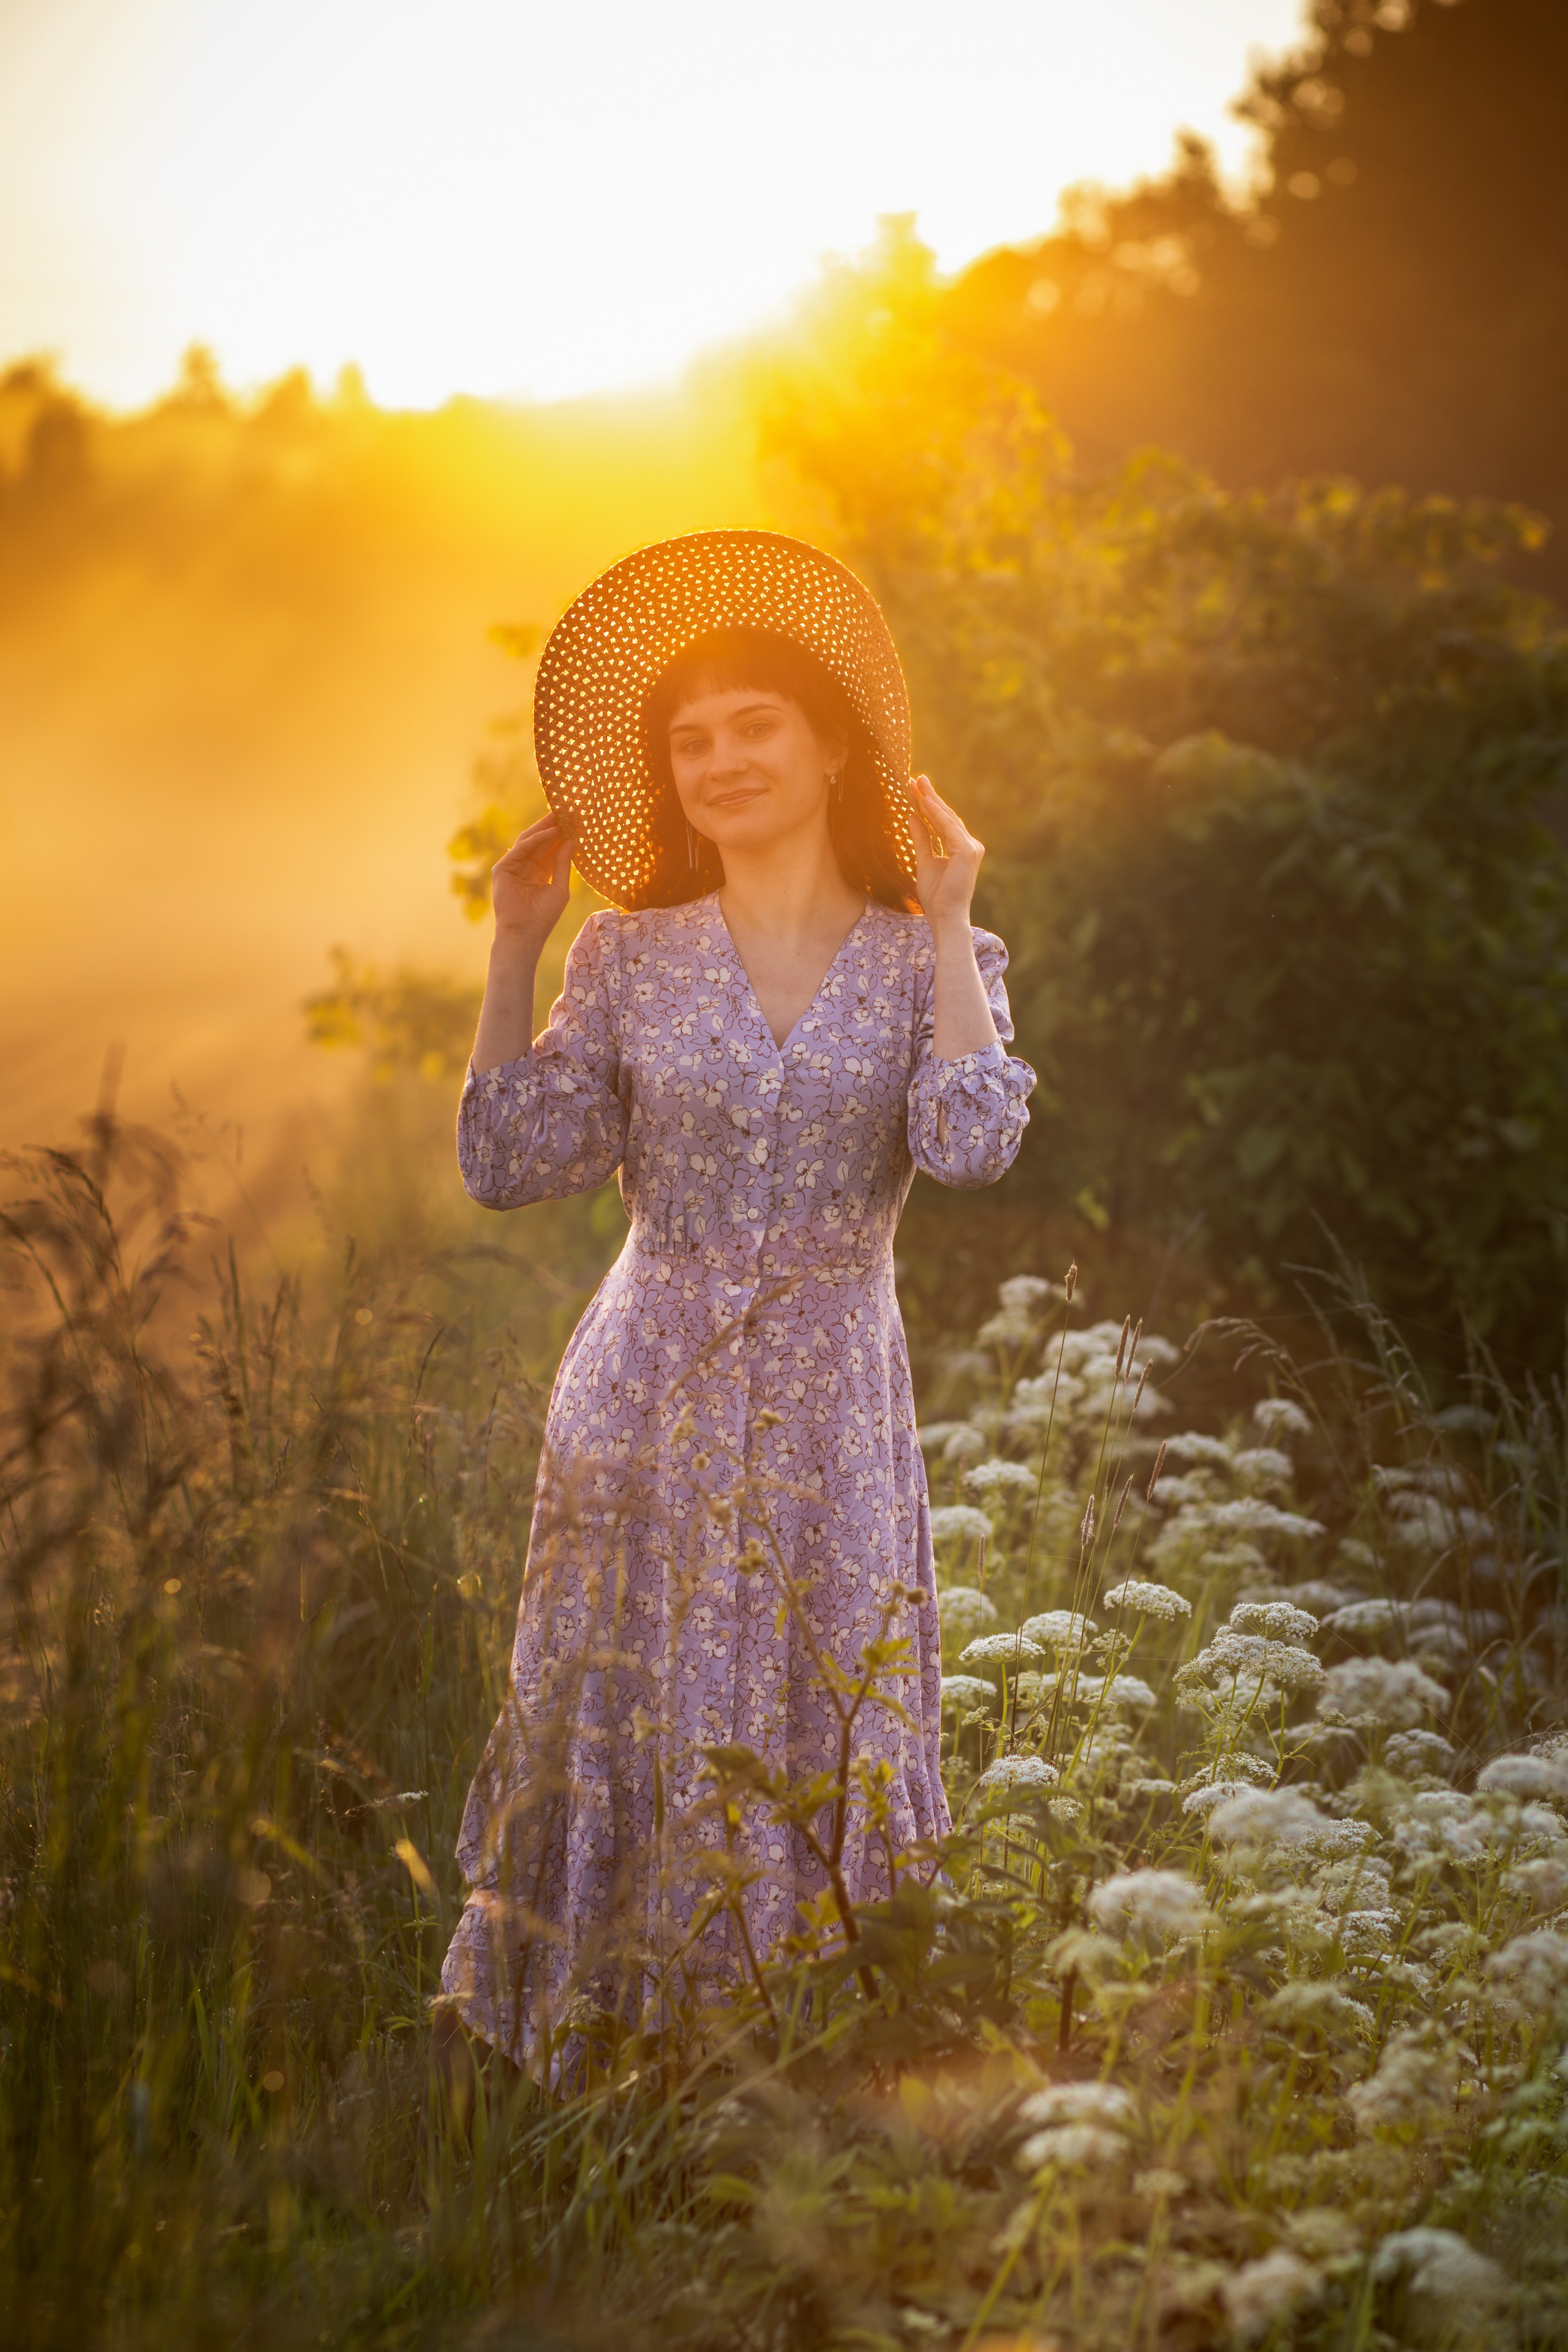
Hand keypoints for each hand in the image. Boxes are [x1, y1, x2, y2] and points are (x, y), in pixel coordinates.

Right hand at [492, 815, 572, 953]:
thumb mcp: (560, 887)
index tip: (577, 821)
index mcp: (539, 873)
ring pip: (530, 841)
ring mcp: (513, 867)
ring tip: (562, 815)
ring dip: (545, 827)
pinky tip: (552, 831)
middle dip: (554, 826)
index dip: (563, 835)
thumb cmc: (543, 916)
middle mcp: (525, 867)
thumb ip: (563, 863)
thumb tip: (572, 839)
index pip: (551, 849)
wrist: (525, 933)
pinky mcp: (503, 868)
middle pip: (540, 842)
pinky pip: (521, 848)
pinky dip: (536, 839)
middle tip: (569, 810)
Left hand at [910, 776, 983, 932]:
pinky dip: (936, 814)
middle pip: (945, 816)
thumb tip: (912, 816)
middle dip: (930, 797)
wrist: (945, 916)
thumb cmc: (936, 896)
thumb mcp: (924, 861)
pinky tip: (925, 801)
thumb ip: (921, 838)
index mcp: (961, 849)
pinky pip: (948, 828)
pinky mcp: (967, 851)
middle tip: (916, 778)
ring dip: (931, 800)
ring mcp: (971, 847)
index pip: (942, 822)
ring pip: (947, 819)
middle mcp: (969, 845)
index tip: (915, 789)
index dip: (928, 806)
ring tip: (917, 784)